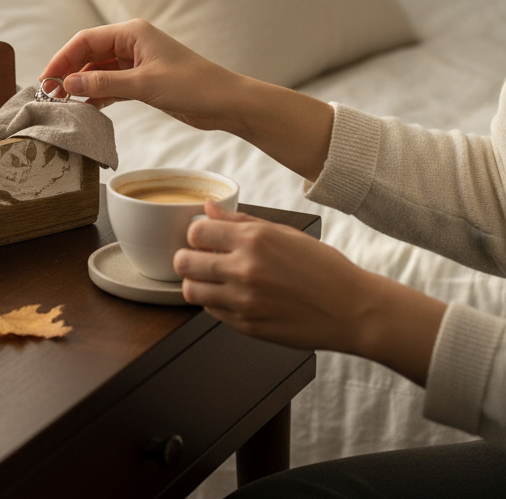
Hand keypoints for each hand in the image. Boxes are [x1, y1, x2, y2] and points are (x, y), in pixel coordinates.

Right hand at [39, 19, 244, 132]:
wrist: (226, 103)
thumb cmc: (192, 86)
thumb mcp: (144, 84)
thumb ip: (103, 83)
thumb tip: (69, 83)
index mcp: (132, 33)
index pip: (85, 40)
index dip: (62, 58)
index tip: (46, 78)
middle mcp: (132, 44)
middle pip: (88, 54)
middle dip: (69, 72)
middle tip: (51, 94)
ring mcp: (136, 63)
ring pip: (98, 71)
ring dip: (81, 84)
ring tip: (63, 103)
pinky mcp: (142, 81)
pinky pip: (110, 85)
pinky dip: (97, 95)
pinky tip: (85, 108)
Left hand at [174, 202, 446, 385]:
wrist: (352, 310)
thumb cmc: (322, 267)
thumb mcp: (284, 233)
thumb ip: (240, 221)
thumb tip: (208, 208)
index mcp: (253, 240)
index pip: (195, 232)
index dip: (197, 233)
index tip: (205, 237)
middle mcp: (244, 270)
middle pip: (184, 262)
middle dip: (187, 257)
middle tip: (200, 258)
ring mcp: (244, 301)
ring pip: (191, 290)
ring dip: (196, 282)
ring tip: (212, 279)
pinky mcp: (247, 326)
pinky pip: (212, 311)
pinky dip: (215, 302)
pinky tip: (232, 295)